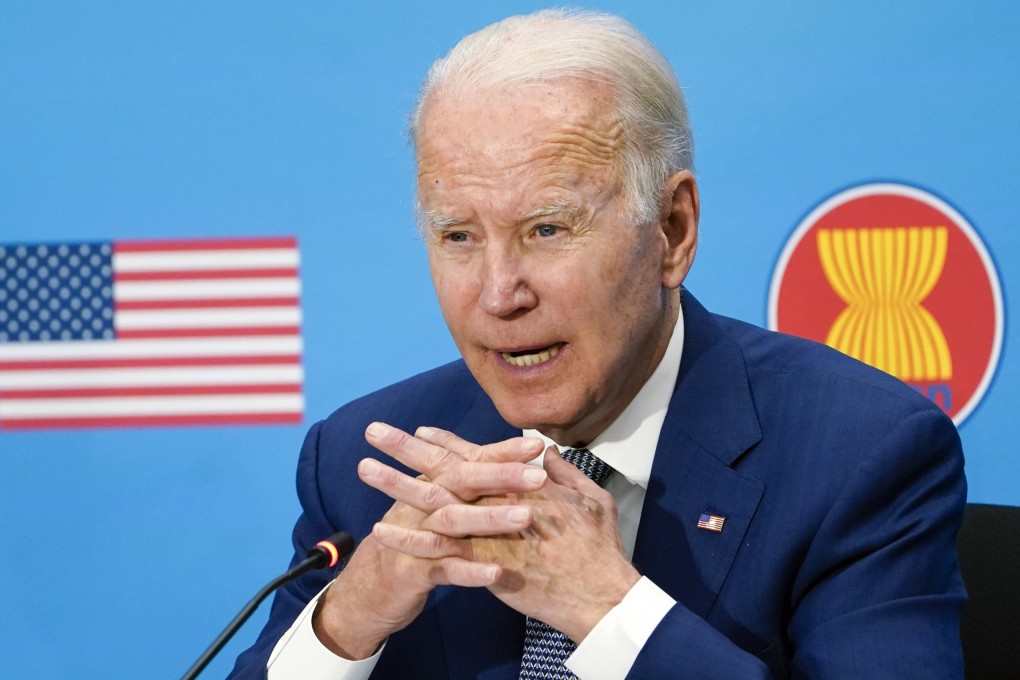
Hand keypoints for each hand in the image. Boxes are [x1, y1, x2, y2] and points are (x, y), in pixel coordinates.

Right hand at [312, 422, 546, 658]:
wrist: (369, 588)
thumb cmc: (416, 541)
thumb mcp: (434, 507)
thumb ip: (465, 484)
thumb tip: (503, 461)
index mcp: (436, 484)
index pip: (472, 461)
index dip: (504, 452)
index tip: (538, 444)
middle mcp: (426, 503)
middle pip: (464, 482)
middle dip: (502, 475)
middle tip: (539, 474)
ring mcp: (419, 536)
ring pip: (455, 522)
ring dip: (491, 519)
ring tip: (527, 516)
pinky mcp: (415, 571)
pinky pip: (446, 570)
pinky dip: (470, 572)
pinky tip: (496, 573)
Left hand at [366, 427, 639, 642]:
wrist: (598, 591)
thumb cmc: (599, 548)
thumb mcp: (592, 499)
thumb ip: (569, 474)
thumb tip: (551, 454)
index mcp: (522, 482)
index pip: (476, 455)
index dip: (447, 441)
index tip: (422, 429)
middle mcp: (498, 497)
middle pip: (444, 467)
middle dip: (407, 447)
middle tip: (375, 431)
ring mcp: (486, 528)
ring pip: (431, 500)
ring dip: (395, 483)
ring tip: (364, 468)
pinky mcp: (481, 559)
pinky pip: (434, 550)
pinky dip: (406, 539)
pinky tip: (379, 530)